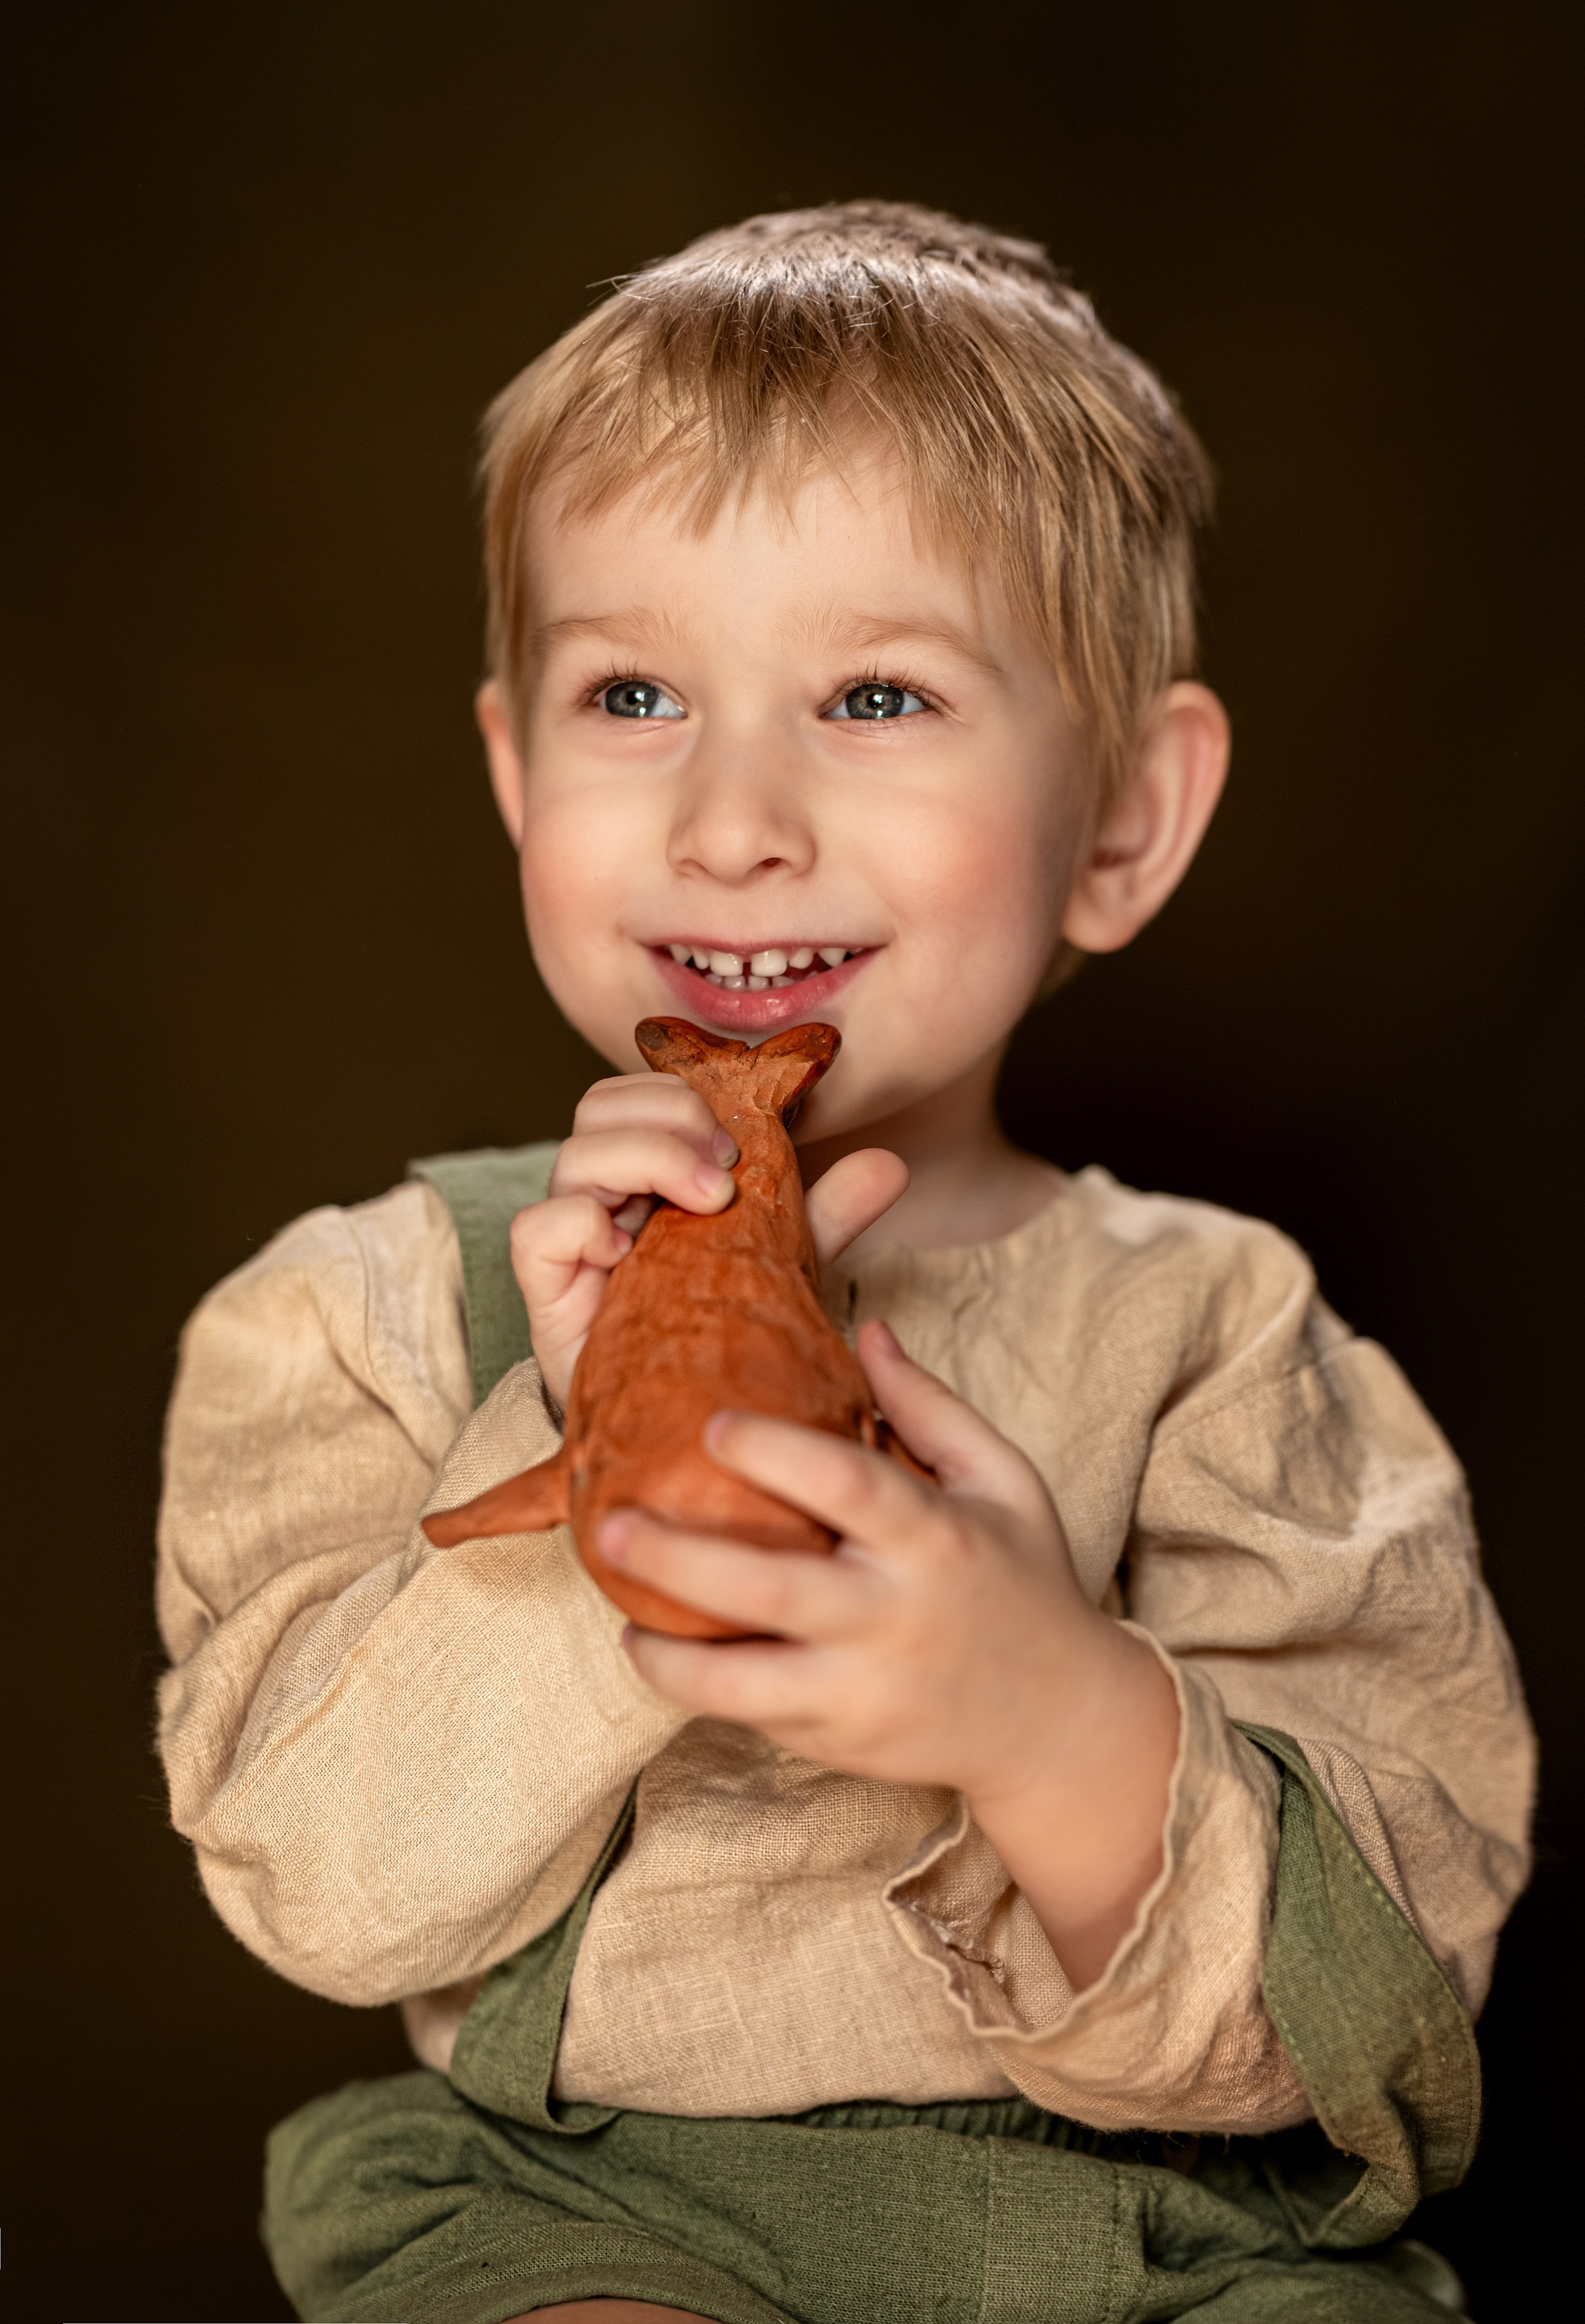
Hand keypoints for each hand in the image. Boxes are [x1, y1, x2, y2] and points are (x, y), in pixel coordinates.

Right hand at [513, 1073, 908, 1409]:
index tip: (745, 1137)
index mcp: (646, 1169)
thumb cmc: (711, 1328)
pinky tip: (631, 1257)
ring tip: (707, 1205)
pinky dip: (586, 1224)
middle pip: (602, 1105)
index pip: (642, 1091)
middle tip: (729, 1171)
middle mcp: (600, 1191)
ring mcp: (569, 1235)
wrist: (672, 1415)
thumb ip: (824, 1213)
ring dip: (648, 1160)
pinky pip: (541, 1227)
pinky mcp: (544, 1284)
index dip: (688, 1094)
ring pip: (575, 1153)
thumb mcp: (775, 1262)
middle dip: (673, 1118)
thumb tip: (890, 1164)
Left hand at [600, 1321, 1179, 1989]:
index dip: (774, 1452)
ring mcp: (864, 1691)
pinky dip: (698, 1689)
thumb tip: (867, 1329)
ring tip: (620, 1613)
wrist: (1060, 1724)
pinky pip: (752, 1716)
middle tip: (609, 1523)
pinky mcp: (841, 1743)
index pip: (847, 1485)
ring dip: (668, 1655)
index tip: (710, 1423)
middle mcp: (894, 1617)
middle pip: (770, 1588)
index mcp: (935, 1538)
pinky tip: (658, 1650)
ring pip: (743, 1681)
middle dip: (679, 1558)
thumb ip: (932, 1408)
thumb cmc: (1024, 1581)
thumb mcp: (1004, 1481)